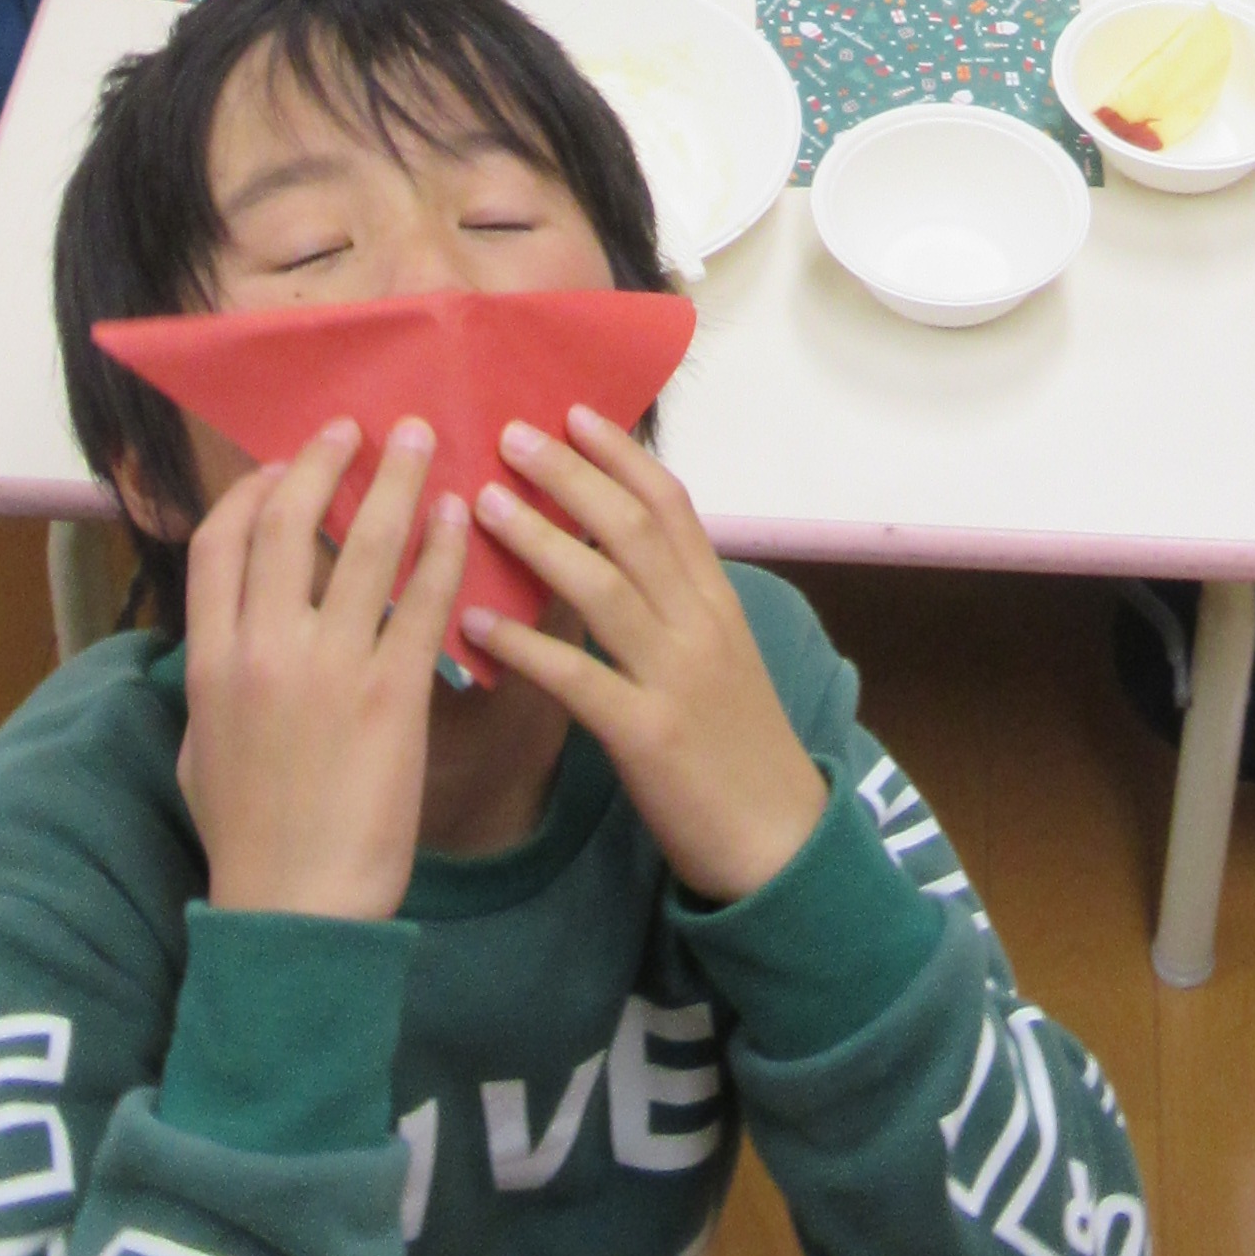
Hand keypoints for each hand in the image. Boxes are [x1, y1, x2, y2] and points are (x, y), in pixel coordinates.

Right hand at [178, 422, 469, 921]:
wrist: (295, 911)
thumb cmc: (246, 840)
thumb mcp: (198, 750)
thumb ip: (210, 680)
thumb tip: (219, 633)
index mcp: (210, 661)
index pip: (221, 541)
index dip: (254, 490)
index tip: (284, 463)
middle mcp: (264, 651)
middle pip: (288, 521)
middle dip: (325, 460)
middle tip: (360, 429)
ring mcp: (331, 670)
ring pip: (366, 545)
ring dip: (399, 481)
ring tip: (425, 440)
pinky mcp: (395, 697)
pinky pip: (425, 602)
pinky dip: (444, 550)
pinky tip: (462, 519)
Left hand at [467, 410, 828, 907]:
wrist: (779, 843)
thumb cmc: (738, 749)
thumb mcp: (721, 660)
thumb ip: (675, 607)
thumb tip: (611, 555)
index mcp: (718, 602)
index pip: (673, 506)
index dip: (622, 455)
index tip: (575, 413)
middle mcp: (701, 625)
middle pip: (633, 529)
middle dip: (571, 475)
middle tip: (512, 434)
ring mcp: (676, 677)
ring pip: (604, 588)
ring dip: (539, 540)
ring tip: (483, 503)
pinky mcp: (648, 735)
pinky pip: (578, 678)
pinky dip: (524, 647)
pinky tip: (475, 626)